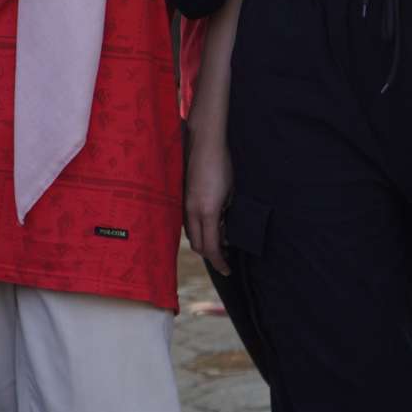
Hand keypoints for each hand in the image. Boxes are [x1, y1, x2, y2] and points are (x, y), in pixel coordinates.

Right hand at [184, 131, 232, 275]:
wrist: (203, 142)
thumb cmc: (222, 165)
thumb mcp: (230, 194)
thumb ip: (225, 215)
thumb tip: (224, 230)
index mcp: (207, 212)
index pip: (211, 248)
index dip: (220, 262)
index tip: (228, 270)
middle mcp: (191, 211)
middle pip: (198, 246)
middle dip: (212, 255)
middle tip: (226, 256)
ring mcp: (183, 204)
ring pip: (191, 234)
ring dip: (204, 241)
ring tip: (219, 238)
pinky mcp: (180, 197)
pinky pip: (187, 222)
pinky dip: (198, 229)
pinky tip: (208, 222)